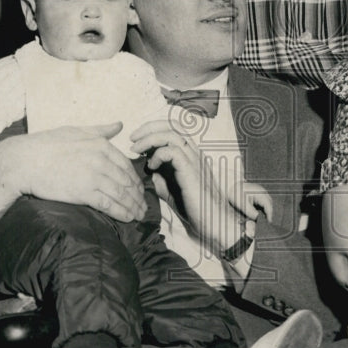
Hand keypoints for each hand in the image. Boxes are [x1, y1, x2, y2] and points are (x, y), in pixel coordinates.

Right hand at [0, 122, 147, 221]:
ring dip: (133, 206)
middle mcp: (101, 160)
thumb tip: (119, 124)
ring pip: (121, 194)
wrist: (24, 161)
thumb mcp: (77, 131)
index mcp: (101, 145)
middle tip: (144, 206)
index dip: (135, 180)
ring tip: (139, 215)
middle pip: (126, 181)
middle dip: (137, 196)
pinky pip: (108, 204)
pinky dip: (121, 212)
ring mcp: (94, 176)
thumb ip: (101, 130)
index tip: (138, 190)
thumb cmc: (47, 144)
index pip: (126, 165)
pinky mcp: (84, 192)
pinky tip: (128, 218)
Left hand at [130, 121, 239, 252]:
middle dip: (149, 127)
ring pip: (171, 134)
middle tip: (132, 138)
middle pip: (172, 125)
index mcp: (189, 154)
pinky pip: (173, 151)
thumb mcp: (171, 190)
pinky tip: (151, 166)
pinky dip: (158, 155)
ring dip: (149, 139)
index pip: (173, 129)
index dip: (153, 129)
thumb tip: (148, 169)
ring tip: (136, 150)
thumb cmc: (194, 208)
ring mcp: (194, 159)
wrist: (214, 221)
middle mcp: (193, 152)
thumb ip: (161, 178)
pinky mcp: (191, 169)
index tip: (136, 139)